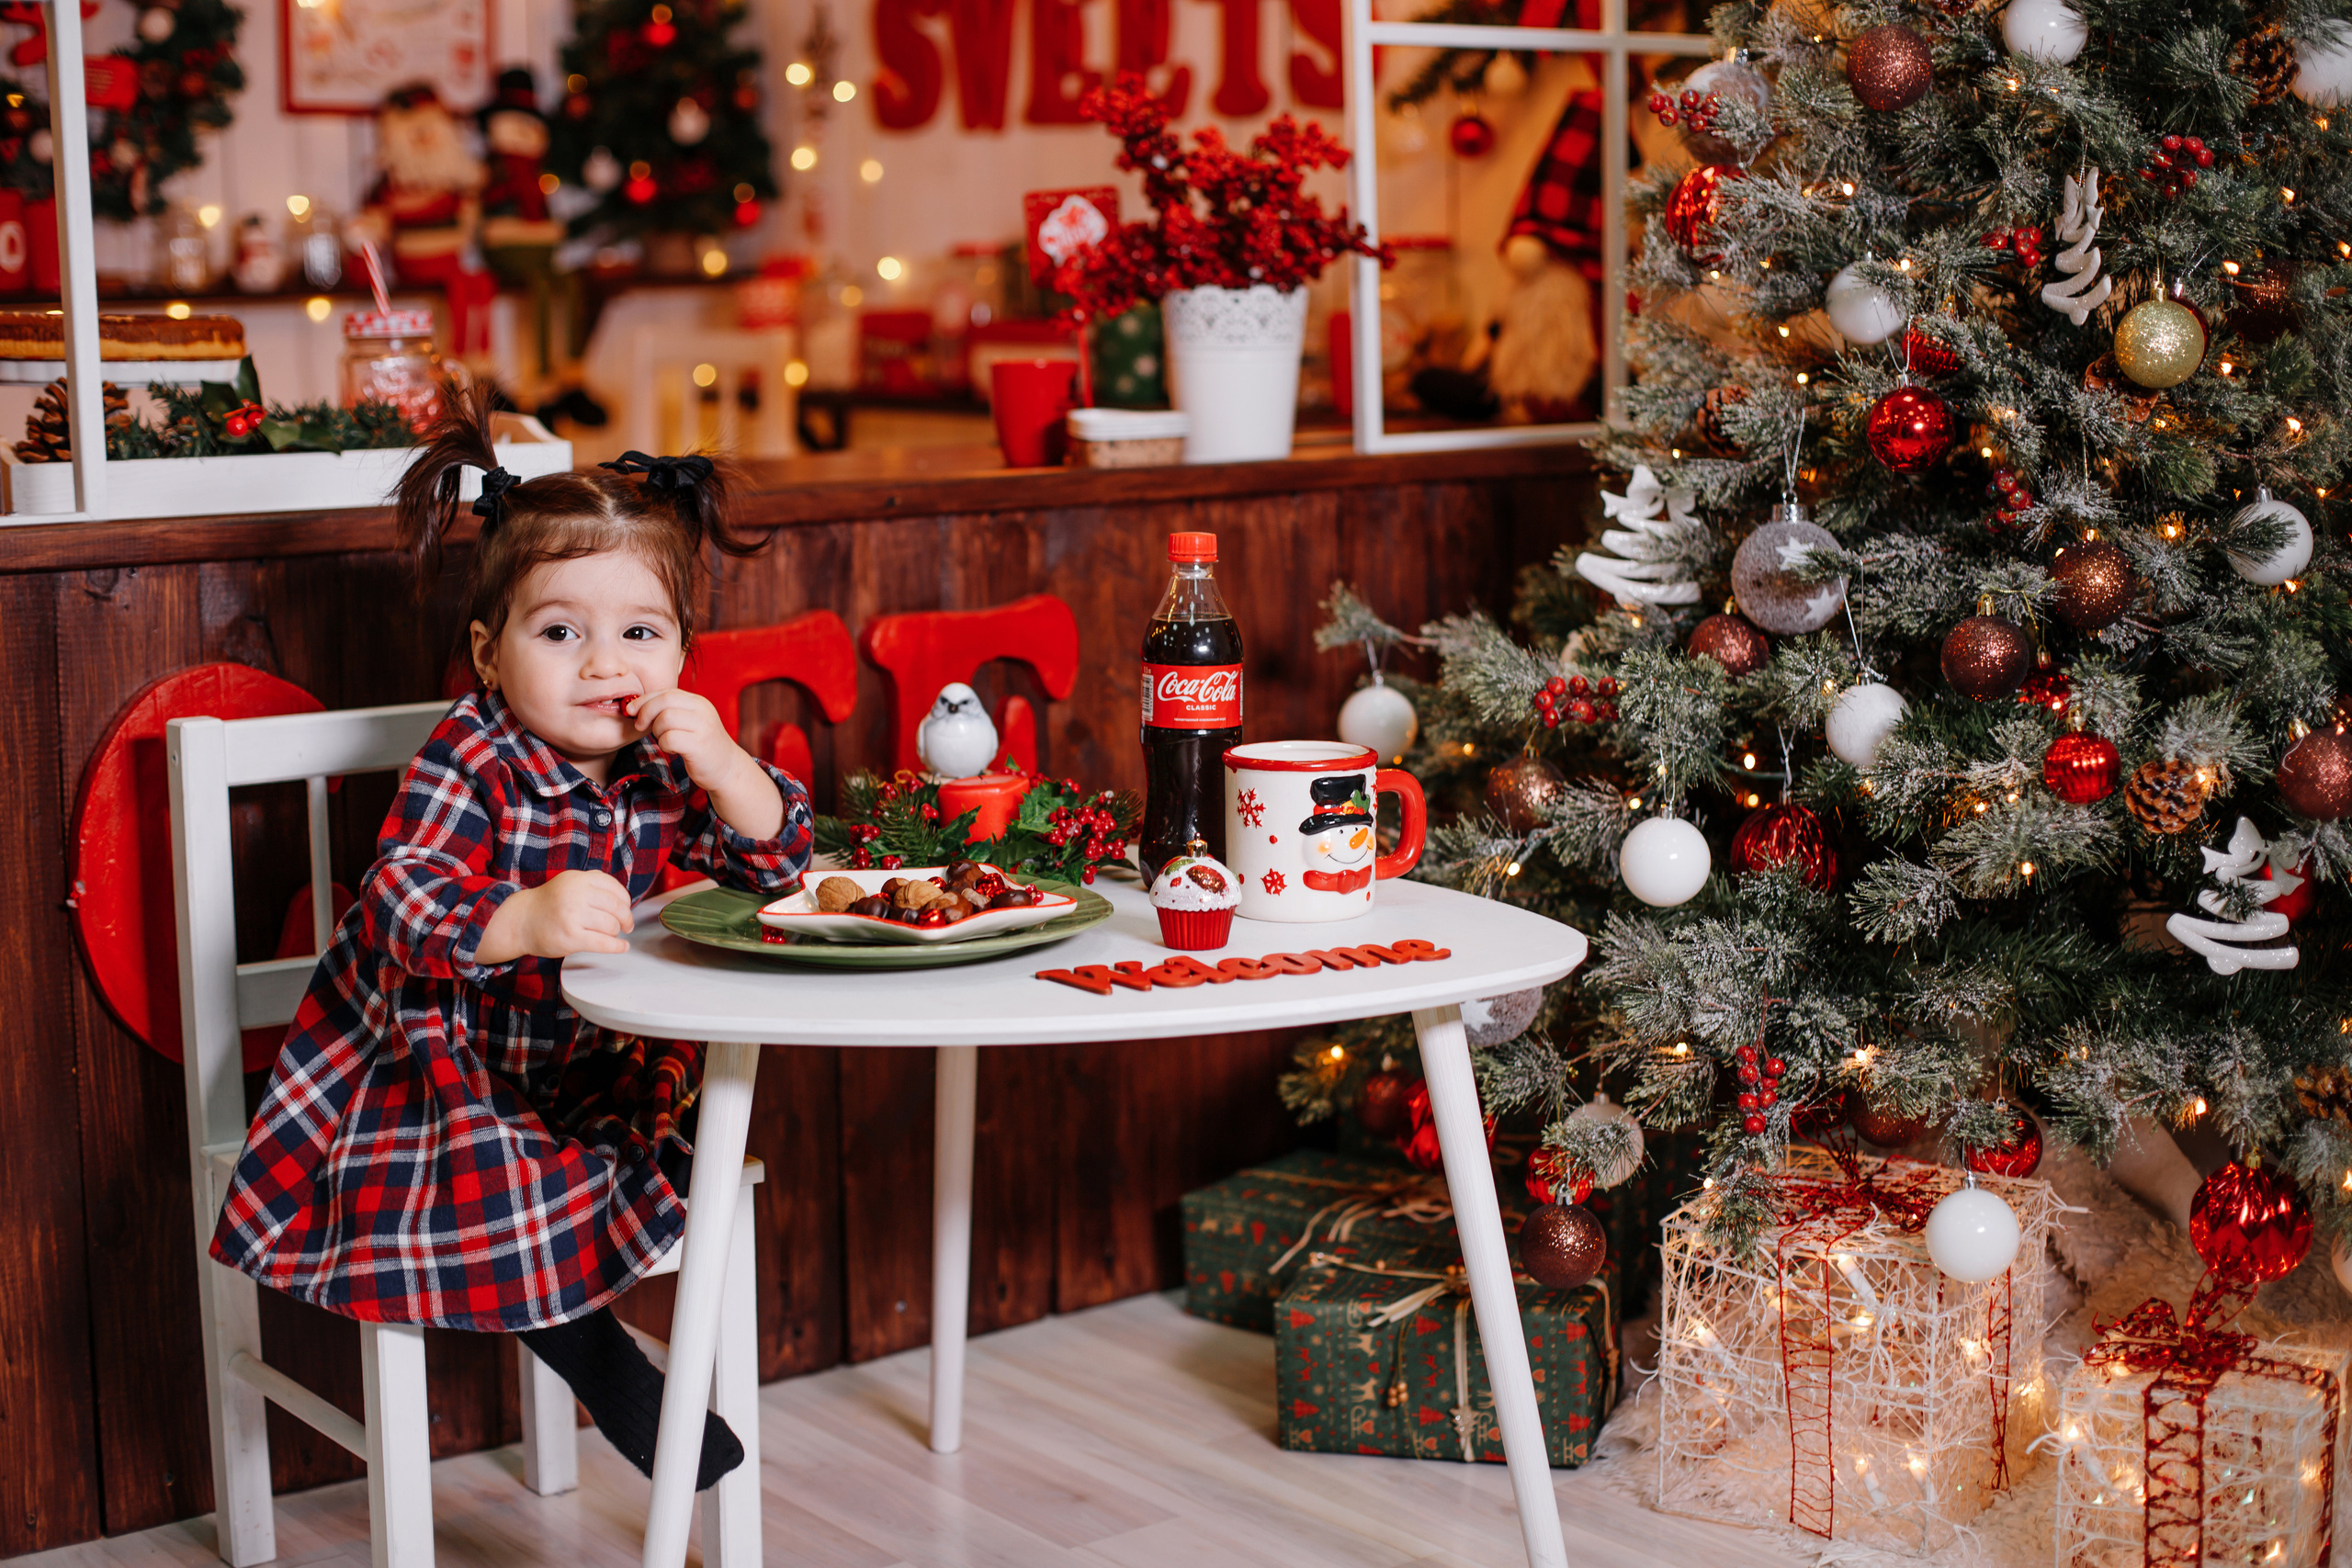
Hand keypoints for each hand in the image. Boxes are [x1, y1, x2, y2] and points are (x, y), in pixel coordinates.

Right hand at [477, 869, 633, 963]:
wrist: (521, 921)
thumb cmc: (549, 904)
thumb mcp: (569, 883)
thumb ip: (593, 883)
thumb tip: (622, 896)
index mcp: (578, 880)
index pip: (614, 888)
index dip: (625, 901)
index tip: (626, 909)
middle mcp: (576, 895)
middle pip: (617, 907)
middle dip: (626, 919)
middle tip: (627, 925)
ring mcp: (573, 916)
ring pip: (611, 926)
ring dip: (616, 932)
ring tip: (611, 934)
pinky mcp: (571, 937)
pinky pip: (603, 943)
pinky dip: (617, 947)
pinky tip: (622, 947)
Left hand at [630, 687, 757, 796]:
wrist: (727, 768)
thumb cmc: (701, 745)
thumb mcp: (690, 721)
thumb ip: (671, 711)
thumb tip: (637, 707)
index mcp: (698, 702)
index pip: (666, 692)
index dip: (645, 700)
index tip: (631, 710)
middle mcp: (703, 710)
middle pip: (664, 701)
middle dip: (645, 712)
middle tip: (640, 726)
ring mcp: (703, 727)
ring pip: (665, 719)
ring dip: (657, 731)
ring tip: (664, 739)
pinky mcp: (700, 746)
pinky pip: (669, 739)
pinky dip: (664, 745)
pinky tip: (672, 749)